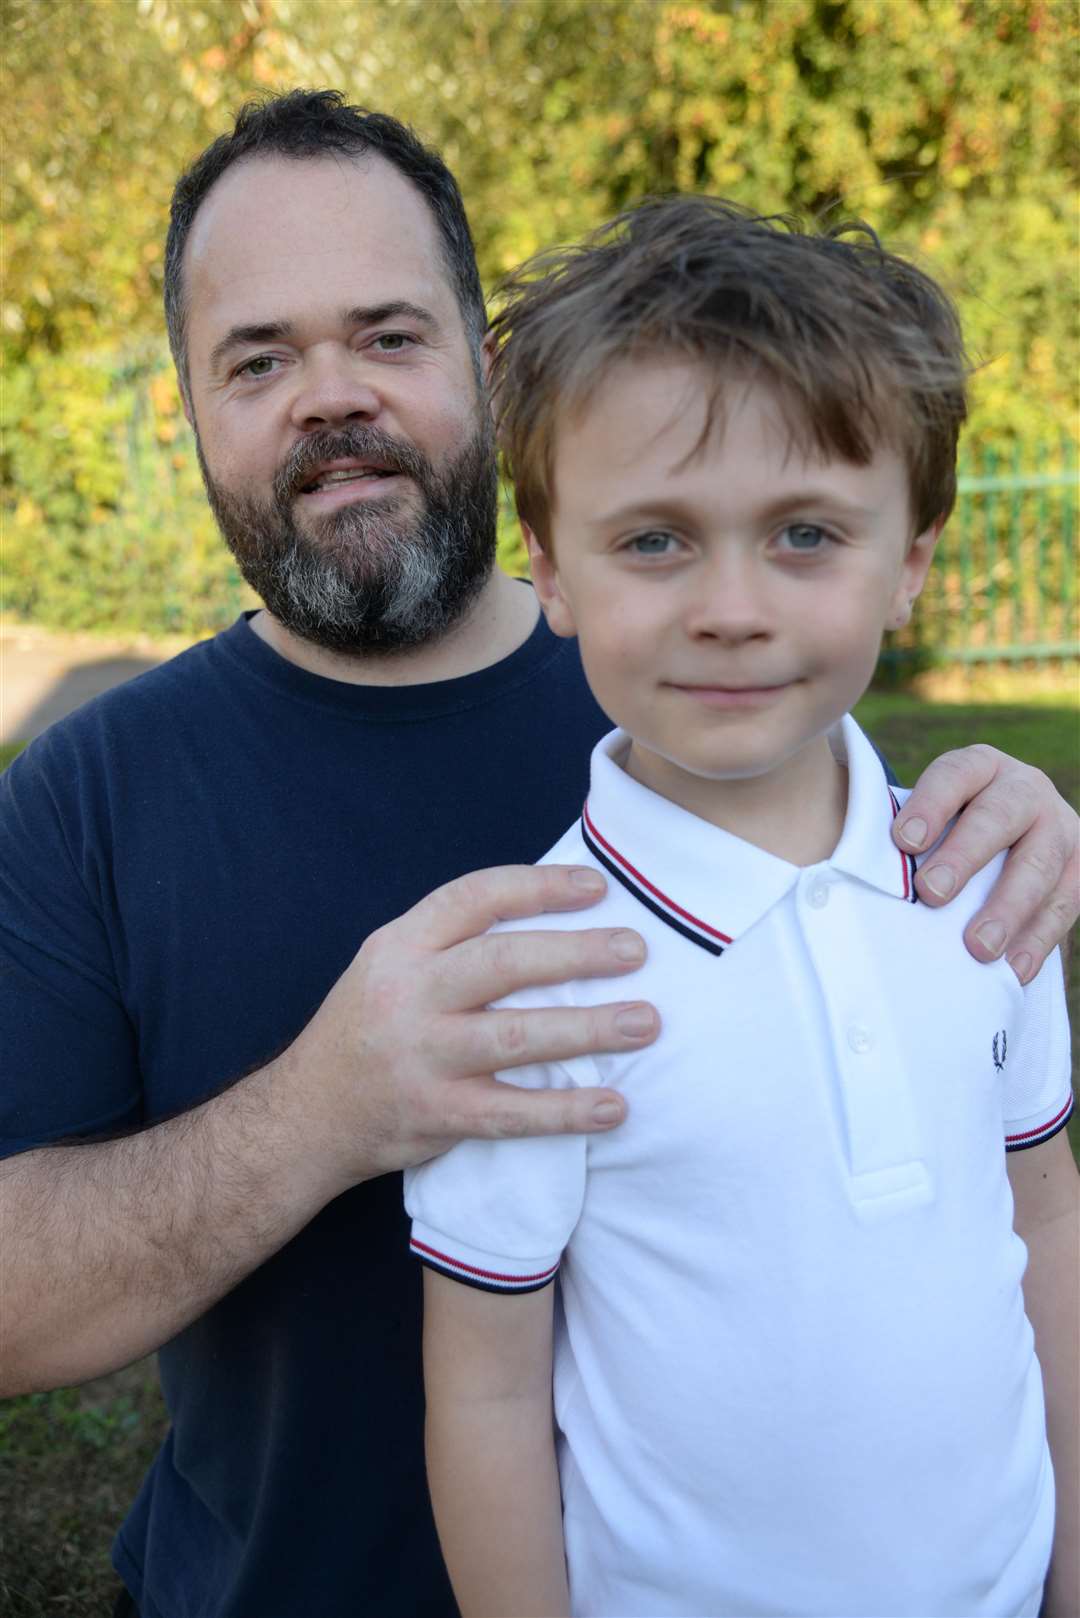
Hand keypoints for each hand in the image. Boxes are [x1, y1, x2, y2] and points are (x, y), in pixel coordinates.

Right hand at [279, 864, 656, 1186]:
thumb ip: (451, 941)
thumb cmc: (367, 1028)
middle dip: (577, 954)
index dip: (538, 887)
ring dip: (588, 1029)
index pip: (474, 898)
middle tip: (636, 950)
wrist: (305, 1115)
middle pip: (503, 964)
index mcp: (400, 946)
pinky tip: (613, 1107)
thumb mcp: (388, 964)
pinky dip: (566, 1111)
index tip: (597, 888)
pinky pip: (512, 1113)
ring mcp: (422, 1057)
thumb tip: (549, 913)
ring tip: (644, 1023)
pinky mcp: (436, 1115)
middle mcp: (408, 995)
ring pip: (516, 1038)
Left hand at [892, 745, 1078, 981]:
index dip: (930, 804)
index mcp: (980, 767)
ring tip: (978, 948)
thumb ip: (910, 838)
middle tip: (932, 894)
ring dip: (1008, 907)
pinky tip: (1013, 970)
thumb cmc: (948, 833)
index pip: (955, 774)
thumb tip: (864, 876)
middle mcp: (1025, 788)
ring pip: (1039, 863)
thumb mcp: (933, 818)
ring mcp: (1060, 825)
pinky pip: (1065, 903)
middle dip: (965, 856)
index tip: (904, 841)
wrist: (1010, 839)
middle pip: (998, 816)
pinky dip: (1038, 939)